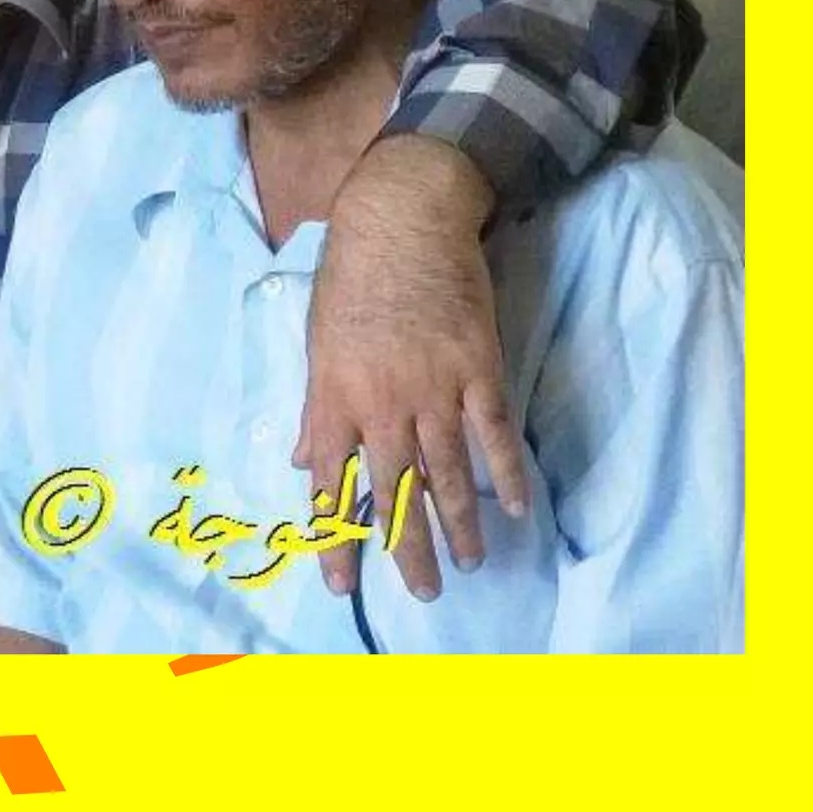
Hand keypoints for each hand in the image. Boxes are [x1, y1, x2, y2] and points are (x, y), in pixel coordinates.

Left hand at [296, 134, 530, 601]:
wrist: (403, 220)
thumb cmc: (350, 279)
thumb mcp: (314, 343)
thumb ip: (312, 410)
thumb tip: (296, 462)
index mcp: (334, 399)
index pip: (331, 485)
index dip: (336, 538)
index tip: (341, 583)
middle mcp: (382, 402)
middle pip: (395, 492)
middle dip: (406, 549)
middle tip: (420, 591)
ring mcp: (433, 386)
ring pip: (448, 472)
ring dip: (459, 524)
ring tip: (468, 563)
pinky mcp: (478, 367)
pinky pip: (493, 433)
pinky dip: (506, 474)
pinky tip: (515, 509)